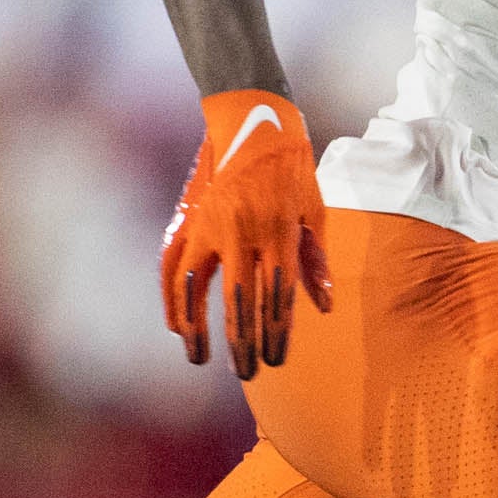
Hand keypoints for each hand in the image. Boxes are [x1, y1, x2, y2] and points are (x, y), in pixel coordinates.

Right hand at [161, 90, 333, 377]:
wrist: (255, 124)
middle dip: (244, 342)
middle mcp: (245, 234)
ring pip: (201, 290)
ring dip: (201, 327)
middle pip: (243, 301)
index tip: (276, 361)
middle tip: (249, 374)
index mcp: (281, 233)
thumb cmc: (294, 171)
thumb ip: (315, 261)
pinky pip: (176, 269)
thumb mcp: (314, 212)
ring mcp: (214, 227)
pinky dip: (175, 300)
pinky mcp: (192, 221)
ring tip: (203, 359)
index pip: (279, 297)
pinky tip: (178, 326)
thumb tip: (323, 308)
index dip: (277, 333)